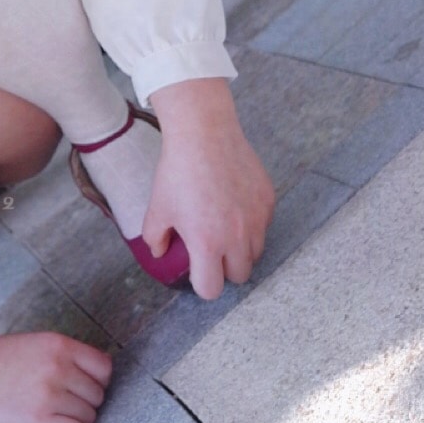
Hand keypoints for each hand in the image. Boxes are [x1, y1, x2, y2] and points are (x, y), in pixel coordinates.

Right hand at [0, 329, 112, 422]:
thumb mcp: (34, 343)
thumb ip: (64, 355)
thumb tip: (95, 377)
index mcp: (59, 344)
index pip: (104, 367)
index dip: (97, 379)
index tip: (84, 385)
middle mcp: (59, 367)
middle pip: (98, 394)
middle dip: (84, 400)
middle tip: (63, 402)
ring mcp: (50, 395)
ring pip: (89, 416)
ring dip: (75, 418)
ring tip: (53, 413)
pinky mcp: (39, 421)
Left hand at [142, 78, 274, 299]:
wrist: (204, 133)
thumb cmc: (177, 172)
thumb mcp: (157, 209)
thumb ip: (156, 239)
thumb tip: (161, 253)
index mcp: (207, 244)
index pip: (212, 289)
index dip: (203, 284)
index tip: (197, 270)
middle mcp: (237, 236)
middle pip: (239, 276)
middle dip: (224, 269)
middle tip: (211, 250)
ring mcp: (256, 219)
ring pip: (255, 253)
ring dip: (241, 249)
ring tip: (223, 228)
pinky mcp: (268, 201)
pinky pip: (263, 226)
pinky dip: (252, 224)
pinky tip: (234, 205)